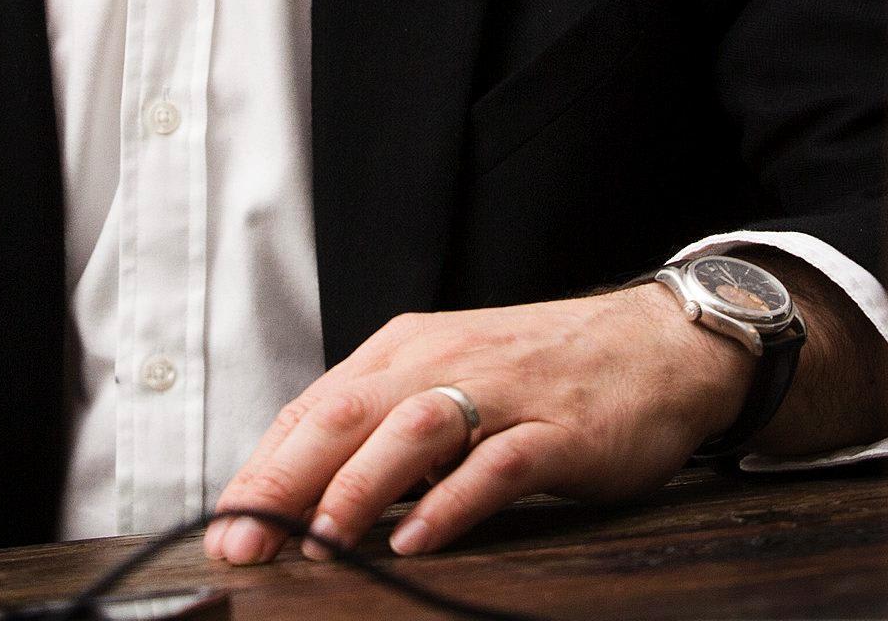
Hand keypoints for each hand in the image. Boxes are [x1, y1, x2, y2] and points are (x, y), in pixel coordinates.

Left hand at [206, 284, 751, 563]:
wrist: (659, 346)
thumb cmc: (546, 371)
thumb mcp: (452, 378)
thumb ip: (387, 424)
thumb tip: (310, 488)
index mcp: (409, 349)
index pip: (317, 406)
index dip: (265, 466)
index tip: (227, 522)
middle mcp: (445, 361)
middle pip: (347, 414)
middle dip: (286, 480)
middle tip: (245, 539)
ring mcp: (504, 393)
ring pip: (413, 433)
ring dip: (358, 488)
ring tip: (320, 541)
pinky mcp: (559, 429)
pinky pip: (497, 465)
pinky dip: (453, 503)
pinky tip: (419, 539)